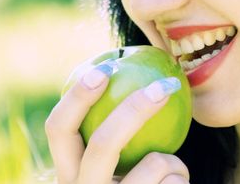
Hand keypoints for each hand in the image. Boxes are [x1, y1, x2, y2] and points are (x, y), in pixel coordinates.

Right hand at [45, 65, 189, 183]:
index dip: (77, 95)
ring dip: (172, 160)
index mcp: (68, 174)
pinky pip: (174, 182)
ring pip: (154, 164)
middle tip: (165, 85)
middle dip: (134, 109)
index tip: (106, 66)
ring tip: (172, 172)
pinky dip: (182, 179)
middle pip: (103, 144)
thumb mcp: (115, 167)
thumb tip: (134, 75)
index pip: (58, 129)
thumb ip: (113, 136)